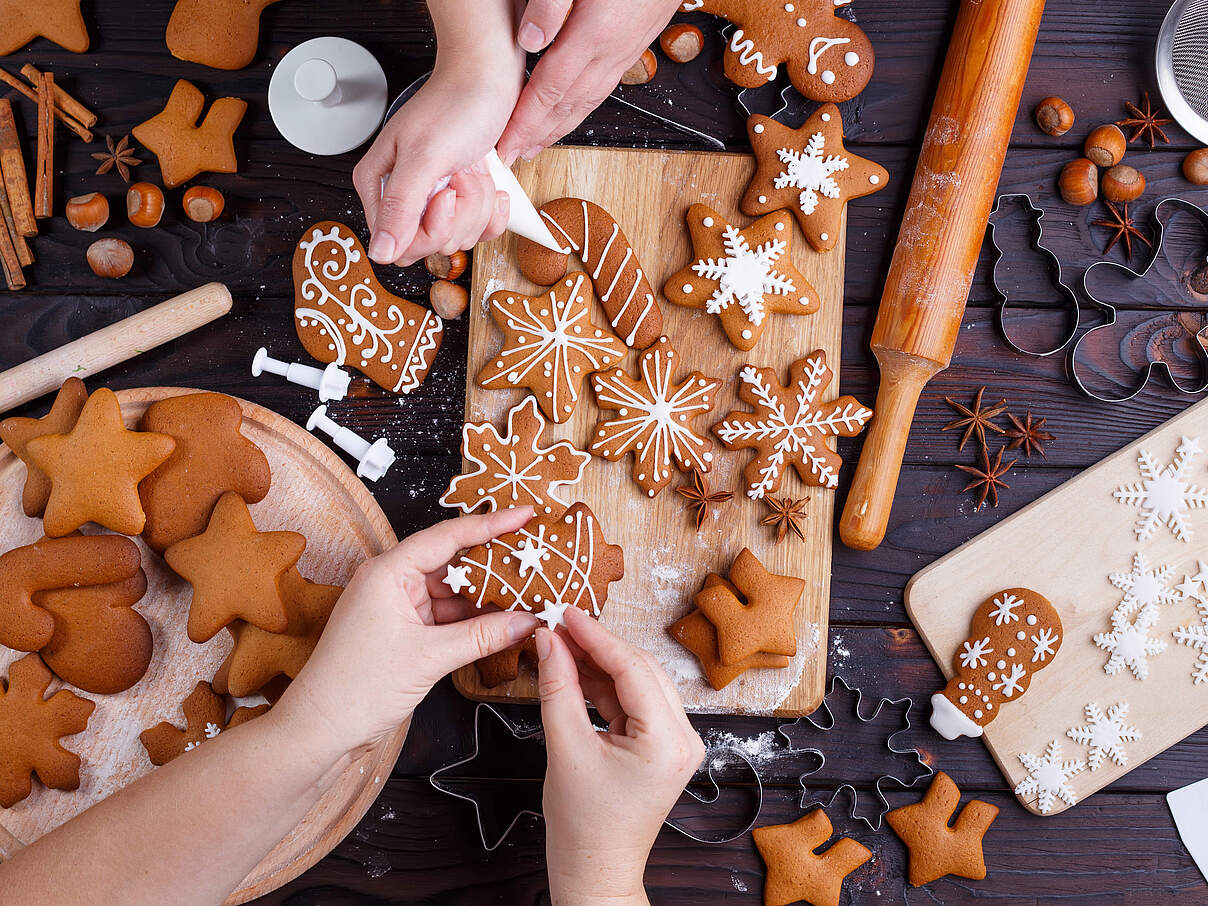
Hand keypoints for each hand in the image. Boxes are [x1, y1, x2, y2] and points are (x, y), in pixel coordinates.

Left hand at [275, 509, 539, 757]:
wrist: (321, 728)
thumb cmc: (356, 687)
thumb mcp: (428, 658)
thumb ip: (482, 636)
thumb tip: (527, 621)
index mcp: (389, 571)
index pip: (448, 536)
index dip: (491, 524)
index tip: (525, 514)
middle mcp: (391, 581)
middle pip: (453, 561)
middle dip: (494, 563)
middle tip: (534, 557)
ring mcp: (397, 606)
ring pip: (452, 590)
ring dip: (486, 595)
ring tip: (527, 593)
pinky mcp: (402, 630)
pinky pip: (445, 615)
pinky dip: (472, 618)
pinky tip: (502, 621)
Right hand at [353, 58, 522, 266]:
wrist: (488, 78)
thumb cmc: (455, 105)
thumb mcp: (424, 156)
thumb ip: (400, 206)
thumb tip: (380, 252)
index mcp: (379, 186)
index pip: (398, 246)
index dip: (429, 230)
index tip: (445, 195)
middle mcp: (404, 197)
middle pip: (430, 245)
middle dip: (459, 214)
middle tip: (460, 174)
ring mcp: (435, 201)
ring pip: (459, 238)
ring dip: (478, 204)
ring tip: (473, 168)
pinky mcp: (464, 201)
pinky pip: (480, 231)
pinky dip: (494, 211)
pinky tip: (494, 185)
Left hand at [497, 0, 682, 162]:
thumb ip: (550, 2)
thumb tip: (530, 40)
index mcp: (593, 33)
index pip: (548, 90)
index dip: (524, 122)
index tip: (505, 144)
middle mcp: (612, 50)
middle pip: (567, 105)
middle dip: (537, 135)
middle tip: (514, 156)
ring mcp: (626, 50)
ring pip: (588, 101)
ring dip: (561, 127)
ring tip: (538, 143)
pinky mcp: (636, 44)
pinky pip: (604, 87)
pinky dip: (583, 107)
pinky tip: (573, 110)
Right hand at [537, 607, 704, 903]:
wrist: (595, 869)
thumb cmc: (583, 824)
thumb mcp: (565, 748)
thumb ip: (558, 688)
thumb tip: (548, 641)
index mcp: (668, 741)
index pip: (632, 669)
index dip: (595, 636)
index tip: (566, 614)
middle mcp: (684, 737)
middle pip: (640, 670)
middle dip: (597, 646)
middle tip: (558, 626)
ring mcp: (677, 742)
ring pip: (638, 682)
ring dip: (600, 664)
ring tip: (561, 646)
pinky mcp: (663, 745)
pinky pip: (635, 701)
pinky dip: (606, 686)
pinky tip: (576, 672)